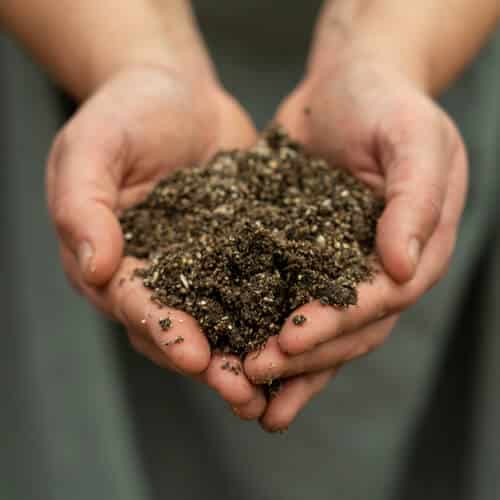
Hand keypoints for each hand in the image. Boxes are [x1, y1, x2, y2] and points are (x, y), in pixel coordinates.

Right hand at [47, 64, 266, 419]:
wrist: (176, 91)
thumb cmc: (125, 112)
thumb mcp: (94, 148)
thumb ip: (83, 206)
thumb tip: (93, 269)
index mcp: (115, 259)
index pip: (136, 304)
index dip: (164, 331)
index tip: (192, 355)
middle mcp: (158, 273)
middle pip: (182, 327)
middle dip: (211, 363)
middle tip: (243, 393)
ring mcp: (202, 264)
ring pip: (224, 318)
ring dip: (248, 352)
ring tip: (277, 383)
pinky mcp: (240, 248)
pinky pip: (257, 285)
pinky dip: (275, 312)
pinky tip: (304, 333)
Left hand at [244, 54, 467, 430]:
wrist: (347, 83)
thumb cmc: (386, 102)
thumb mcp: (413, 137)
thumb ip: (415, 199)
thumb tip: (404, 267)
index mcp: (414, 249)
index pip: (381, 301)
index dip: (338, 322)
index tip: (292, 339)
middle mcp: (376, 268)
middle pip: (347, 328)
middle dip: (302, 355)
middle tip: (252, 375)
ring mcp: (336, 265)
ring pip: (314, 326)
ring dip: (282, 365)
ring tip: (242, 394)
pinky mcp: (299, 254)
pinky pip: (280, 296)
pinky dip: (260, 326)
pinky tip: (230, 351)